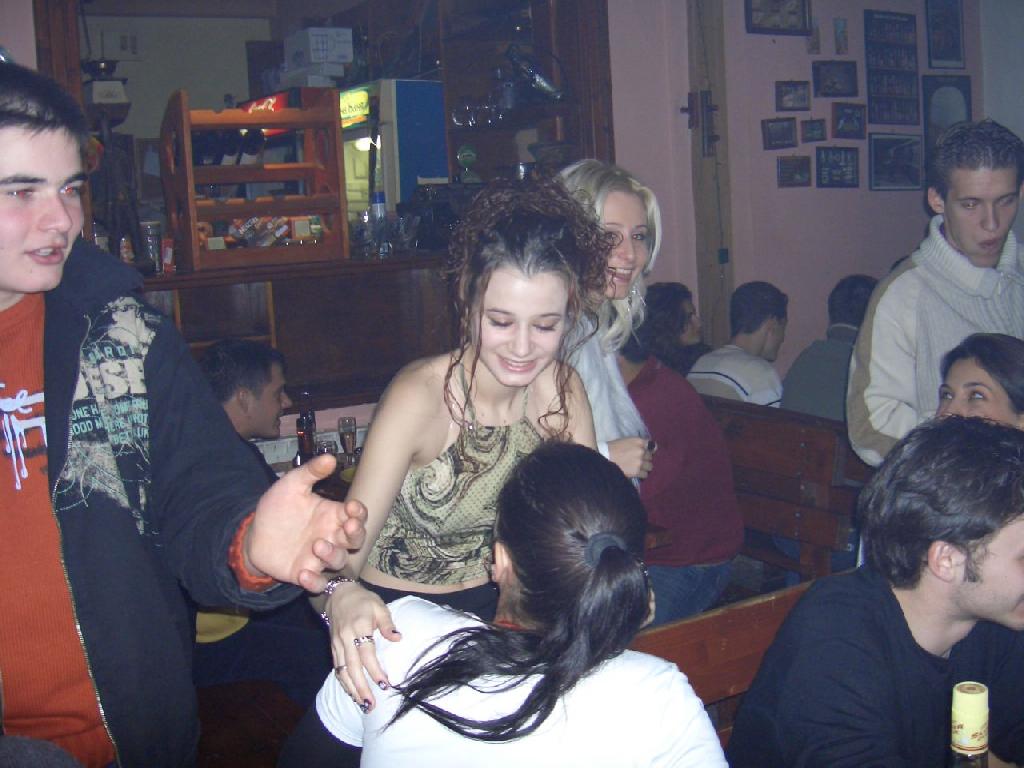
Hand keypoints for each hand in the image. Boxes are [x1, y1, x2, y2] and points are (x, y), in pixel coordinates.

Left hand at [244, 455, 367, 591]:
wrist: (253, 534)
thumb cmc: (277, 509)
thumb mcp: (291, 485)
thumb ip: (311, 473)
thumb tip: (330, 458)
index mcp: (332, 515)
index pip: (356, 515)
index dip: (359, 513)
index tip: (353, 507)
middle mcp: (331, 536)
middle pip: (355, 539)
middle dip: (356, 534)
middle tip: (348, 526)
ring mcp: (318, 557)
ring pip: (339, 561)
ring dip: (333, 554)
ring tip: (316, 545)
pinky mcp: (304, 573)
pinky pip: (318, 583)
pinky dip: (315, 581)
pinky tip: (304, 573)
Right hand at [324, 581, 400, 711]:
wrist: (338, 594)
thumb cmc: (363, 600)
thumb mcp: (379, 606)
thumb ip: (387, 623)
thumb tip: (398, 638)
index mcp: (358, 627)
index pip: (366, 653)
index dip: (375, 670)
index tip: (385, 684)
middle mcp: (345, 638)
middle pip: (352, 668)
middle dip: (362, 688)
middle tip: (371, 704)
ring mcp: (337, 644)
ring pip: (342, 671)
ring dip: (352, 690)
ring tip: (363, 705)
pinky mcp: (332, 648)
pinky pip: (337, 668)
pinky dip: (344, 683)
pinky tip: (352, 693)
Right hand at [607, 437, 654, 479]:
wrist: (603, 458)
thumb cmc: (612, 448)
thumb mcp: (626, 441)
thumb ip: (638, 444)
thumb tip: (650, 448)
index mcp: (638, 441)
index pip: (652, 445)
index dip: (650, 449)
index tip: (646, 452)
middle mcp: (641, 451)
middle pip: (650, 457)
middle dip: (645, 458)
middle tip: (638, 460)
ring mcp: (640, 462)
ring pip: (650, 466)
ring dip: (645, 467)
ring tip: (637, 467)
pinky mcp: (637, 471)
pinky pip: (645, 474)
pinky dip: (641, 474)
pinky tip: (635, 472)